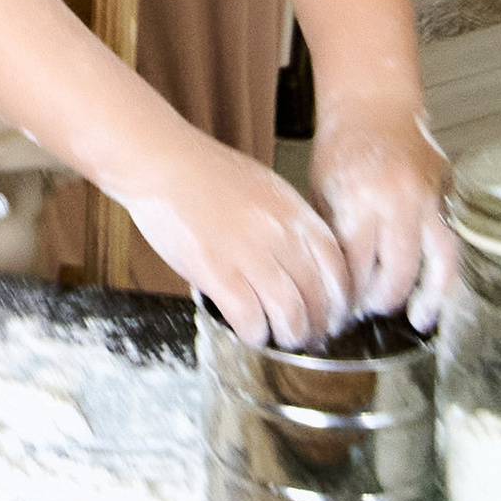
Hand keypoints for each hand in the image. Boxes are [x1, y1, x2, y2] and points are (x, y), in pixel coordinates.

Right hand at [124, 140, 358, 348]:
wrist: (160, 162)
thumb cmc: (205, 174)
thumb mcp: (264, 188)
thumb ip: (288, 223)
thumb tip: (306, 264)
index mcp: (294, 212)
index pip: (338, 267)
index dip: (341, 299)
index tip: (334, 314)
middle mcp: (279, 234)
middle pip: (319, 297)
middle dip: (317, 326)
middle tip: (308, 336)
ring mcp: (248, 253)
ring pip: (290, 315)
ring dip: (289, 336)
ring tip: (280, 338)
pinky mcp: (216, 271)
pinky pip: (250, 319)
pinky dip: (255, 334)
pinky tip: (249, 331)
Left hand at [313, 101, 457, 326]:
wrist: (375, 105)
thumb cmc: (342, 146)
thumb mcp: (323, 190)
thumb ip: (333, 234)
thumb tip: (334, 282)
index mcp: (360, 198)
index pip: (358, 264)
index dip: (350, 292)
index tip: (343, 307)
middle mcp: (399, 200)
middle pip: (400, 269)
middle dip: (385, 298)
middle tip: (373, 311)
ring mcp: (430, 198)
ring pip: (440, 260)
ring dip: (430, 295)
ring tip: (421, 319)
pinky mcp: (449, 196)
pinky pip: (454, 242)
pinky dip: (448, 270)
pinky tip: (440, 291)